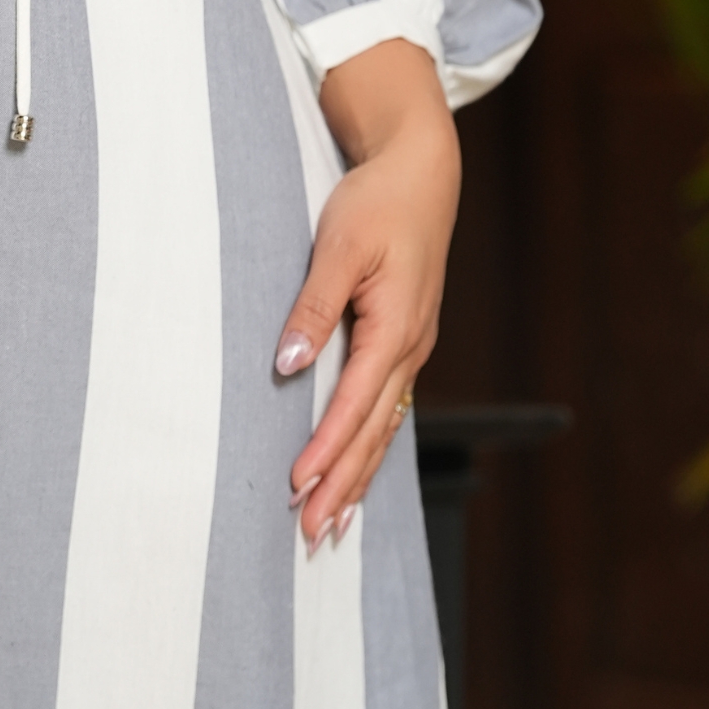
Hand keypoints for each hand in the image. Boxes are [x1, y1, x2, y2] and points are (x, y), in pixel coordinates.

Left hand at [274, 38, 460, 550]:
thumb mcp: (340, 246)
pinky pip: (387, 407)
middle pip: (373, 432)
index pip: (354, 406)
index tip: (297, 488)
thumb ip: (314, 306)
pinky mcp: (405, 341)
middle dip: (343, 484)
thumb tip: (287, 362)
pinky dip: (369, 445)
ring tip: (331, 522)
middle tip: (311, 533)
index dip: (326, 450)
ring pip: (384, 427)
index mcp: (396, 329)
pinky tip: (355, 469)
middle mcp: (410, 349)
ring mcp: (412, 348)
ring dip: (357, 474)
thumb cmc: (377, 204)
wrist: (420, 175)